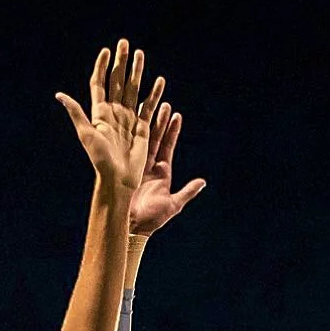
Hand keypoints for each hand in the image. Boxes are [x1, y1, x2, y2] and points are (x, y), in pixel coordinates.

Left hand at [58, 40, 164, 191]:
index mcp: (99, 112)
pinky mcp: (142, 127)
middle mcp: (114, 112)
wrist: (118, 178)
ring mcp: (129, 118)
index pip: (100, 83)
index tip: (106, 50)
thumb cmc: (99, 159)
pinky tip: (159, 81)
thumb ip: (76, 113)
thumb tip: (59, 95)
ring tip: (141, 54)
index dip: (102, 67)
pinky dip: (154, 93)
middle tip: (125, 43)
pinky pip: (148, 106)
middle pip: (118, 81)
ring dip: (137, 72)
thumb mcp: (86, 135)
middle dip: (122, 62)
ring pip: (133, 89)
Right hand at [129, 104, 206, 236]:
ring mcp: (137, 166)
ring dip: (146, 124)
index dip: (172, 131)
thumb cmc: (153, 219)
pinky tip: (130, 122)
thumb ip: (188, 191)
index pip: (168, 146)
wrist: (133, 227)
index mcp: (162, 172)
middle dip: (160, 121)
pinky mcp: (126, 169)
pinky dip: (130, 136)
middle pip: (156, 138)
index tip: (176, 115)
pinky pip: (129, 149)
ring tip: (149, 106)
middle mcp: (149, 166)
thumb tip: (203, 181)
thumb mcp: (174, 204)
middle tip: (163, 103)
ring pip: (142, 140)